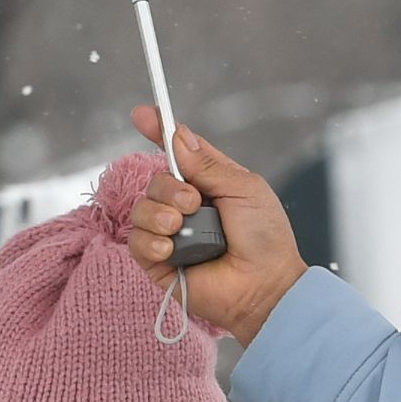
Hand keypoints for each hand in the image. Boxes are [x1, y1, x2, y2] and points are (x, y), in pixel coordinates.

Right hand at [123, 108, 304, 341]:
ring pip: (142, 208)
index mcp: (209, 184)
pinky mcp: (158, 262)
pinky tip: (171, 250)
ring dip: (161, 215)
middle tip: (194, 204)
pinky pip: (136, 240)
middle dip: (170, 188)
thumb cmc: (264, 238)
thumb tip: (178, 136)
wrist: (263, 286)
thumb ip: (208, 163)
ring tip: (182, 229)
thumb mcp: (243, 188)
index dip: (160, 132)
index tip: (143, 115)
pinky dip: (152, 241)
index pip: (178, 152)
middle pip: (156, 180)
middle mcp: (186, 206)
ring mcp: (170, 233)